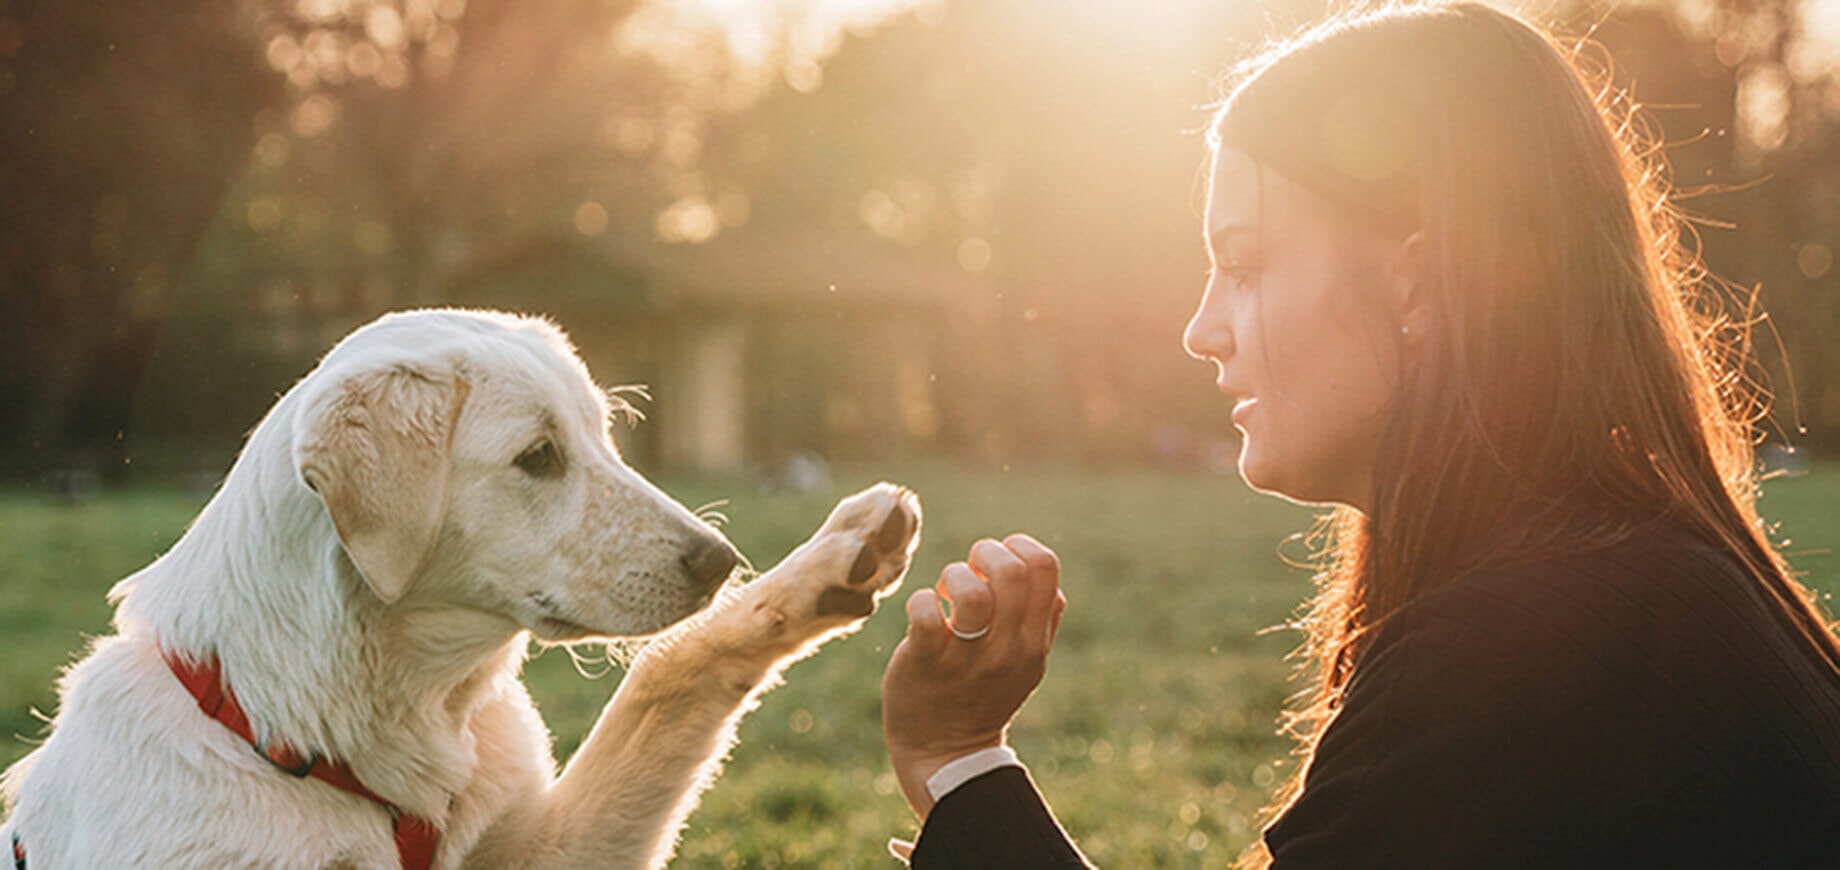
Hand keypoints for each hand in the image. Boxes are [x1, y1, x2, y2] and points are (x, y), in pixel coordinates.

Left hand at [882, 534, 1066, 817]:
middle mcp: (1007, 649)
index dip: (1019, 547)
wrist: (946, 754)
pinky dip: (921, 601)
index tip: (997, 564)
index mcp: (1034, 641)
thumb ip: (1042, 623)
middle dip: (985, 553)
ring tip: (944, 592)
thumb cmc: (983, 696)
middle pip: (1012, 571)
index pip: (1046, 567)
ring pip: (972, 594)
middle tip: (969, 572)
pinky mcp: (925, 663)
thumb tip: (1050, 584)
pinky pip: (925, 615)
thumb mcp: (1027, 665)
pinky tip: (922, 611)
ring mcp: (966, 658)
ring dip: (953, 576)